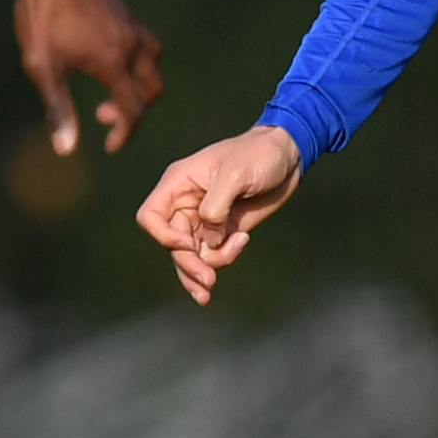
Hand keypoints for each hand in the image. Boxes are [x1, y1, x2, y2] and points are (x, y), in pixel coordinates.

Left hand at [13, 0, 163, 154]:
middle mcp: (130, 43)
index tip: (110, 146)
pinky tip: (106, 59)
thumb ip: (57, 108)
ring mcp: (131, 25)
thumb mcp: (42, 67)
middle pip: (154, 88)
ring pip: (154, 62)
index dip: (125, 133)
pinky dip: (137, 61)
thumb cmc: (40, 17)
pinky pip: (146, 42)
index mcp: (112, 61)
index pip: (133, 108)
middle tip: (104, 116)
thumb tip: (66, 148)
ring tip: (112, 88)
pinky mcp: (125, 12)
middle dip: (135, 110)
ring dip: (141, 83)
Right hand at [135, 125, 304, 304]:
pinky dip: (223, 259)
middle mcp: (185, 205)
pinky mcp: (223, 231)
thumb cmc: (259, 154)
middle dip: (189, 265)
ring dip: (203, 270)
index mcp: (178, 184)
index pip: (150, 217)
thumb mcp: (235, 174)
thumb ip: (215, 208)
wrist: (288, 157)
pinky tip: (241, 243)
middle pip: (172, 245)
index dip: (164, 237)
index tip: (189, 244)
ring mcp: (204, 220)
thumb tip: (209, 241)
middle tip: (209, 282)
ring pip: (190, 257)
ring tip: (219, 276)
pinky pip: (211, 256)